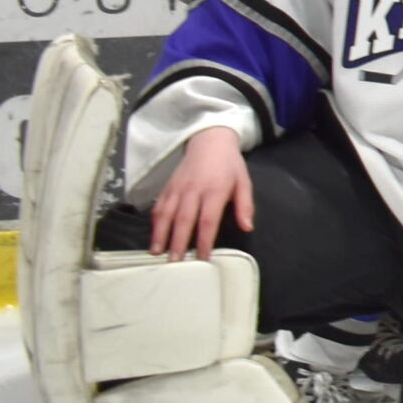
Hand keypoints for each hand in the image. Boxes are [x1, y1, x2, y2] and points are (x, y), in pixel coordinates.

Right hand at [147, 126, 252, 260]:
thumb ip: (245, 205)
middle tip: (175, 262)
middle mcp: (194, 190)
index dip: (205, 240)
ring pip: (166, 214)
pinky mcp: (167, 186)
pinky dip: (155, 222)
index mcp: (215, 190)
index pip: (208, 220)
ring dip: (161, 235)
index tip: (203, 257)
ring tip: (157, 254)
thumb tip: (247, 227)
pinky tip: (154, 236)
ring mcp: (178, 188)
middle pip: (184, 220)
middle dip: (178, 242)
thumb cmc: (229, 165)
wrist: (210, 140)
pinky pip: (159, 206)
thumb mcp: (244, 181)